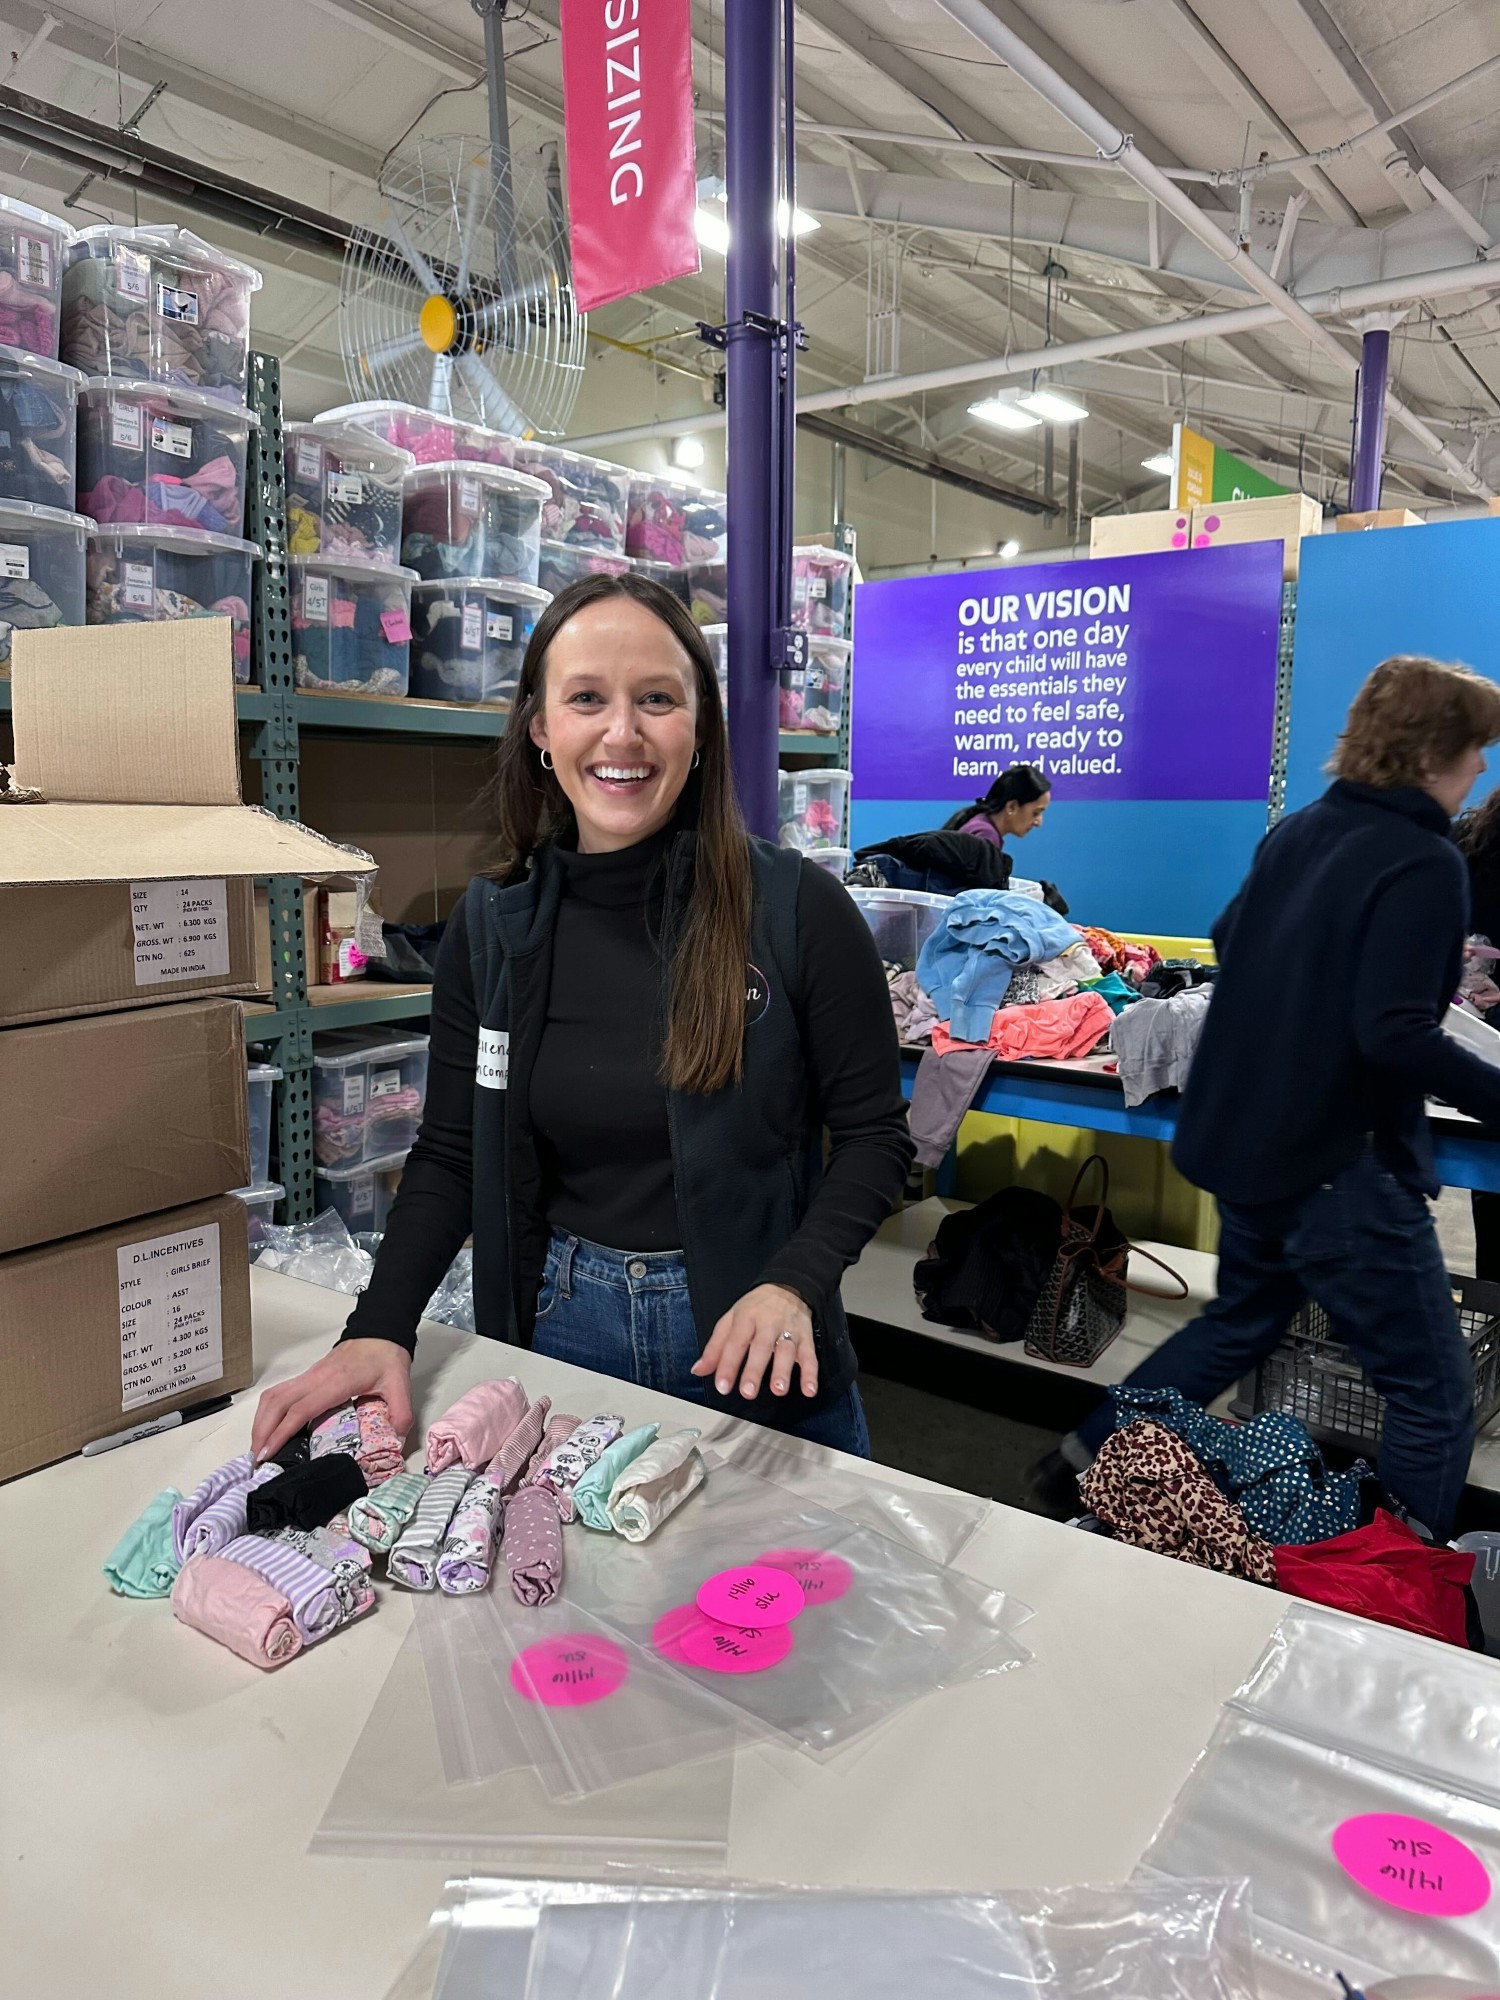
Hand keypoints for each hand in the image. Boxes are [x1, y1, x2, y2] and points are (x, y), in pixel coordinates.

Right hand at [250, 1339, 413, 1463]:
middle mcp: (316, 1378)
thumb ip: (400, 1414)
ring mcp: (309, 1376)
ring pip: (273, 1396)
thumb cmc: (386, 1354)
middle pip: (276, 1403)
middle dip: (261, 1432)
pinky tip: (270, 1427)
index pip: (299, 1409)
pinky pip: (280, 1393)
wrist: (381, 1331)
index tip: (268, 1452)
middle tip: (258, 1458)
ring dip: (261, 1421)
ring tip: (259, 1447)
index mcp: (335, 1382)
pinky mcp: (308, 1376)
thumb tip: (395, 1439)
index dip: (281, 1432)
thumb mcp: (399, 1386)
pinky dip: (269, 1412)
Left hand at [691, 1284, 817, 1400]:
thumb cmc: (755, 1308)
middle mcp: (767, 1325)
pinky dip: (811, 1373)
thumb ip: (715, 1347)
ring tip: (779, 1390)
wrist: (788, 1286)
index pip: (735, 1343)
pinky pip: (810, 1355)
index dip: (727, 1365)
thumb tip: (698, 1370)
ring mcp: (789, 1331)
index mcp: (745, 1319)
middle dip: (754, 1370)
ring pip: (786, 1350)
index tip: (722, 1386)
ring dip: (783, 1371)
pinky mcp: (806, 1337)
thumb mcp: (730, 1320)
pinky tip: (809, 1389)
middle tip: (748, 1392)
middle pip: (761, 1347)